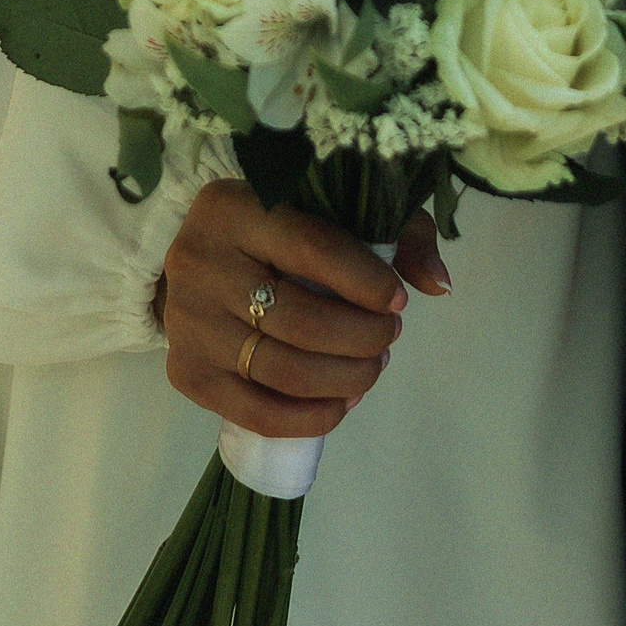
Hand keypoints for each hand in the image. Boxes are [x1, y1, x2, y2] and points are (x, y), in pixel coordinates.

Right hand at [155, 183, 434, 440]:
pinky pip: (257, 413)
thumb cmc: (272, 230)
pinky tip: (342, 403)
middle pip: (301, 319)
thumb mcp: (327, 208)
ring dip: (346, 378)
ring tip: (371, 367)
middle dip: (362, 337)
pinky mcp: (186, 373)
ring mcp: (188, 323)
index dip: (366, 281)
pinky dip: (311, 418)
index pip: (312, 248)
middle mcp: (200, 262)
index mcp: (235, 208)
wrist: (196, 263)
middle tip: (388, 336)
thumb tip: (439, 283)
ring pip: (283, 370)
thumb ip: (393, 233)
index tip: (398, 300)